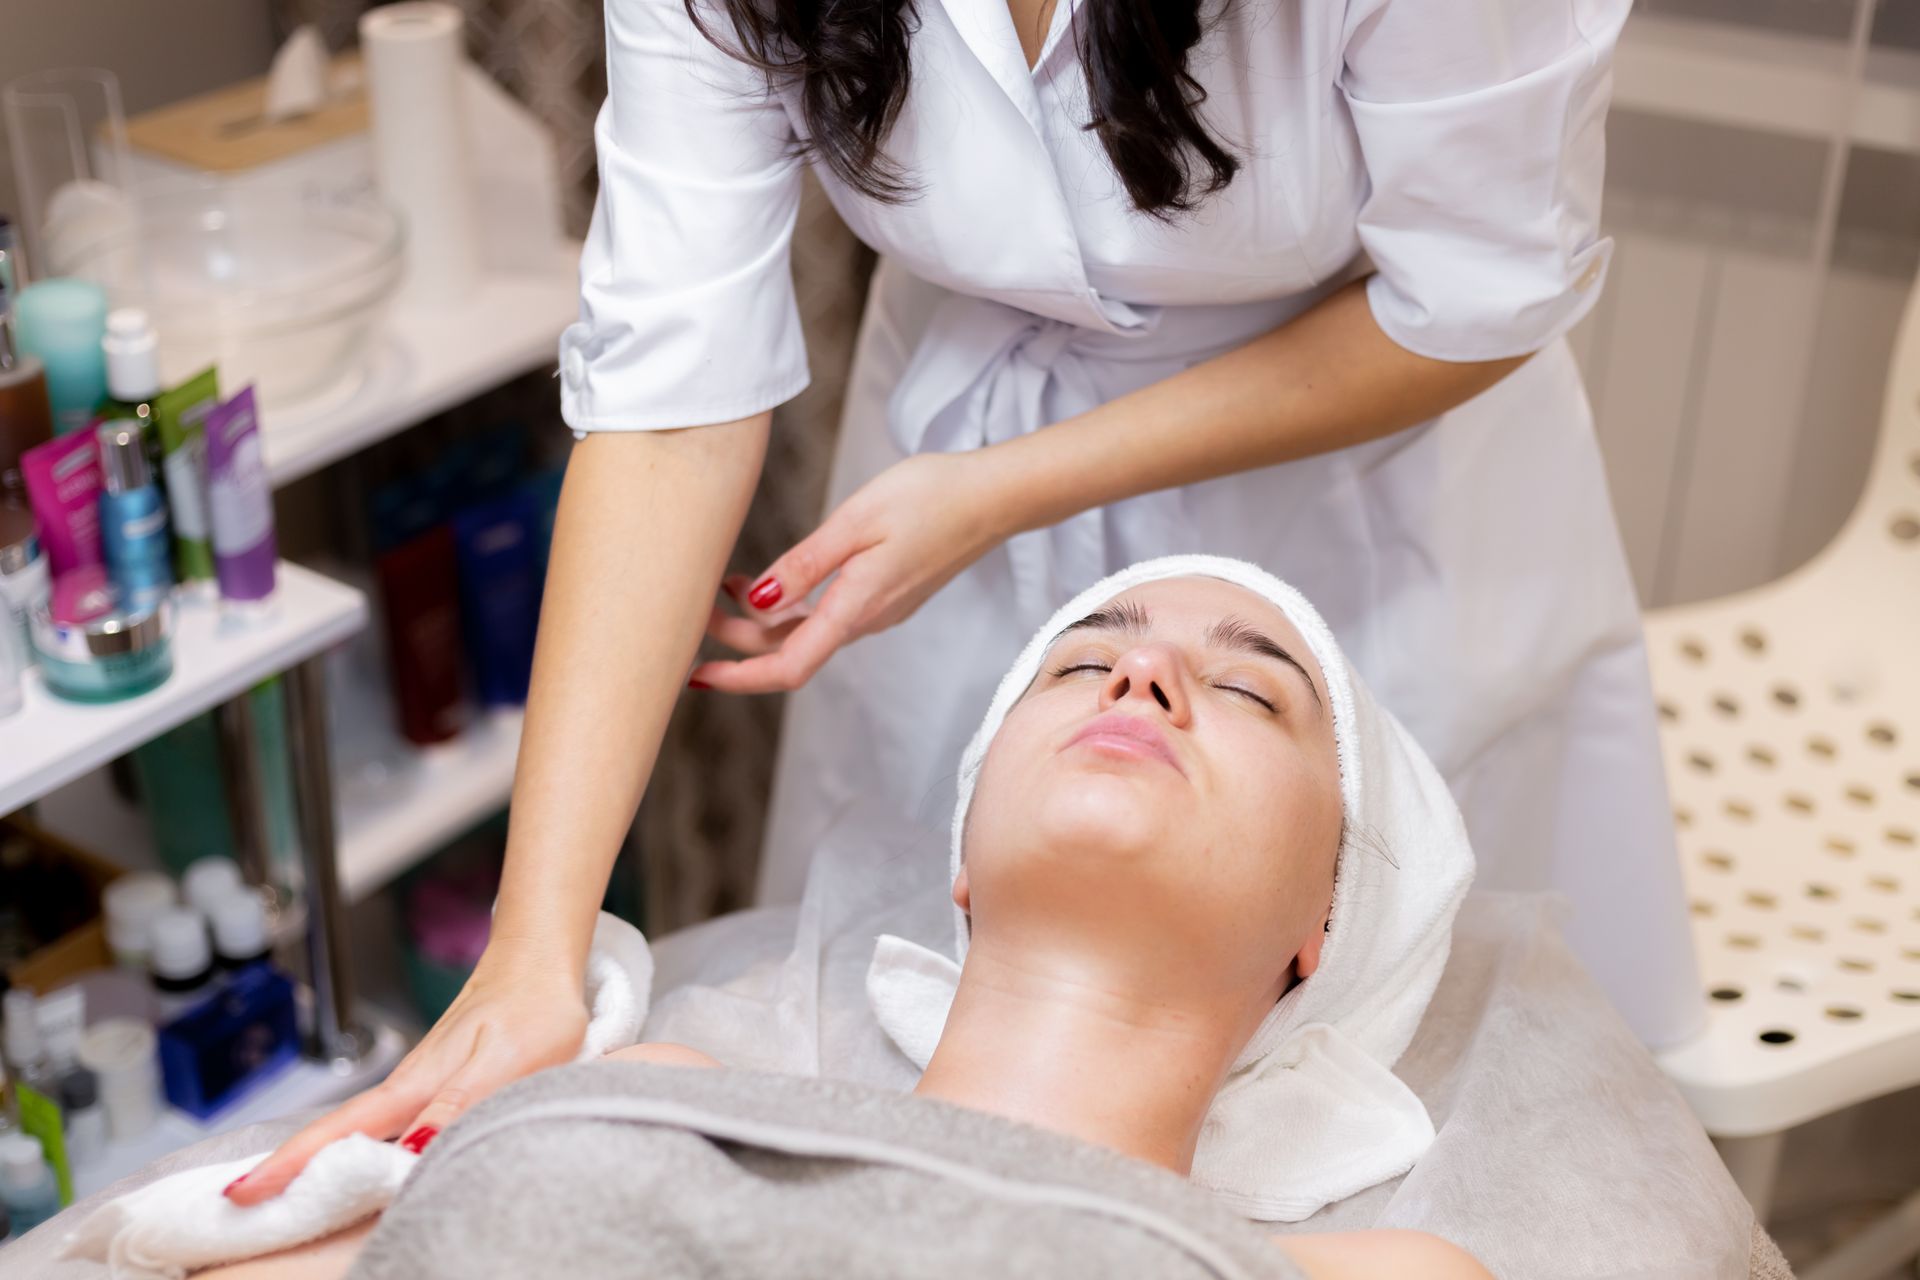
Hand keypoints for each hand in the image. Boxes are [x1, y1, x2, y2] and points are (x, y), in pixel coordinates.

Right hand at [224, 947, 588, 1204]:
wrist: (542, 964)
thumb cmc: (532, 1009)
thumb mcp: (504, 1062)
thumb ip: (457, 1104)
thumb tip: (411, 1151)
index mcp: (416, 1086)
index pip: (340, 1132)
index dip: (290, 1163)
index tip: (242, 1193)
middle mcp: (409, 1089)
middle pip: (336, 1138)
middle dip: (287, 1173)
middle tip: (242, 1213)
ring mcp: (421, 1086)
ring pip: (361, 1134)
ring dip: (320, 1165)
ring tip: (283, 1206)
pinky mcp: (438, 1084)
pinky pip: (389, 1128)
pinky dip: (362, 1150)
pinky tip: (359, 1170)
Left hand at [692, 452, 1011, 692]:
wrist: (993, 496)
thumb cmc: (931, 497)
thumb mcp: (856, 521)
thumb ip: (805, 563)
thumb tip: (756, 602)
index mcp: (857, 607)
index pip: (789, 665)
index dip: (740, 677)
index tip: (698, 675)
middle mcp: (867, 619)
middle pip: (789, 651)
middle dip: (737, 640)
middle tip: (695, 610)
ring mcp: (878, 610)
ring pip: (806, 633)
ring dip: (760, 621)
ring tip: (721, 587)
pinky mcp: (886, 595)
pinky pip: (826, 615)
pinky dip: (789, 606)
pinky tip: (770, 581)